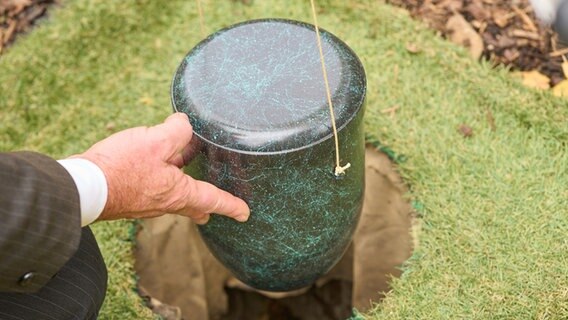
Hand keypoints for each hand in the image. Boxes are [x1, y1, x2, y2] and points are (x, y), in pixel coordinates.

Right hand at [76, 113, 249, 223]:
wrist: (84, 186)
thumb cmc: (120, 168)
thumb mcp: (154, 141)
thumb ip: (176, 131)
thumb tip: (184, 124)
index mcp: (179, 193)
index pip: (213, 199)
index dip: (232, 205)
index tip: (245, 213)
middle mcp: (165, 203)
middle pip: (192, 205)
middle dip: (206, 205)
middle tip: (214, 207)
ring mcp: (146, 203)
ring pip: (173, 197)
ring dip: (184, 189)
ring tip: (188, 175)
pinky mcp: (131, 197)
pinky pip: (155, 190)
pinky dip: (163, 180)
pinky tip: (156, 166)